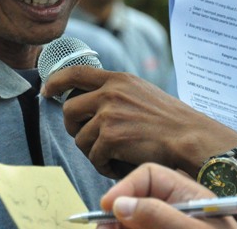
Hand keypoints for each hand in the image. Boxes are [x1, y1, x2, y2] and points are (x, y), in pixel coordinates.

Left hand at [41, 66, 236, 177]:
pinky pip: (94, 156)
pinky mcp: (112, 137)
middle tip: (84, 136)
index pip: (75, 72)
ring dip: (92, 150)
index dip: (55, 81)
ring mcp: (109, 115)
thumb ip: (115, 90)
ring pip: (80, 137)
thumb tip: (90, 97)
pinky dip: (102, 165)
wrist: (189, 136)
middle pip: (69, 109)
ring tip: (109, 154)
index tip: (47, 91)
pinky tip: (116, 165)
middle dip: (73, 127)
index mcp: (117, 79)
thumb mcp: (140, 91)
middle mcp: (110, 93)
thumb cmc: (169, 119)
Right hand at [97, 163, 236, 228]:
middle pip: (136, 198)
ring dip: (117, 224)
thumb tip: (119, 205)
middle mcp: (176, 206)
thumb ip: (159, 216)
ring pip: (134, 217)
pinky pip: (139, 227)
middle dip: (116, 210)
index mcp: (189, 194)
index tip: (108, 207)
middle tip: (100, 227)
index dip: (125, 187)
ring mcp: (169, 222)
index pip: (149, 176)